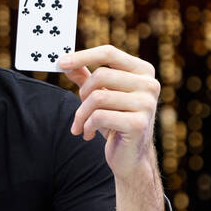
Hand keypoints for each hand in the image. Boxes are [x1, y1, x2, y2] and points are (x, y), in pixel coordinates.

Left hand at [59, 44, 165, 210]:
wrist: (130, 158)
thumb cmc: (115, 122)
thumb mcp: (100, 95)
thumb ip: (86, 76)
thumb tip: (66, 61)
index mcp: (143, 71)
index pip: (109, 52)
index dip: (83, 55)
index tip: (61, 62)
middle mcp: (150, 84)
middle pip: (101, 75)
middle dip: (83, 93)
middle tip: (81, 108)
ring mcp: (147, 104)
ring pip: (97, 97)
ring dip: (82, 114)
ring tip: (81, 125)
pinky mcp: (138, 124)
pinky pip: (99, 117)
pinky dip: (87, 126)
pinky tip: (88, 134)